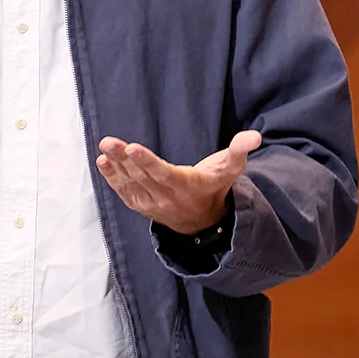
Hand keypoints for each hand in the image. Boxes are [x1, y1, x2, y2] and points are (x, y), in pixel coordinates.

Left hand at [96, 129, 260, 234]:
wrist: (203, 221)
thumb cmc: (215, 186)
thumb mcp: (230, 169)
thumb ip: (239, 150)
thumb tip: (254, 136)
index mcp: (186, 185)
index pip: (164, 173)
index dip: (147, 161)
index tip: (133, 148)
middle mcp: (167, 197)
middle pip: (142, 176)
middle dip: (124, 158)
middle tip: (109, 142)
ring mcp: (152, 203)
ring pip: (131, 183)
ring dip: (115, 166)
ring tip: (105, 148)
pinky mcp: (142, 205)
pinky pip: (125, 193)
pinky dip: (113, 179)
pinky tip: (104, 162)